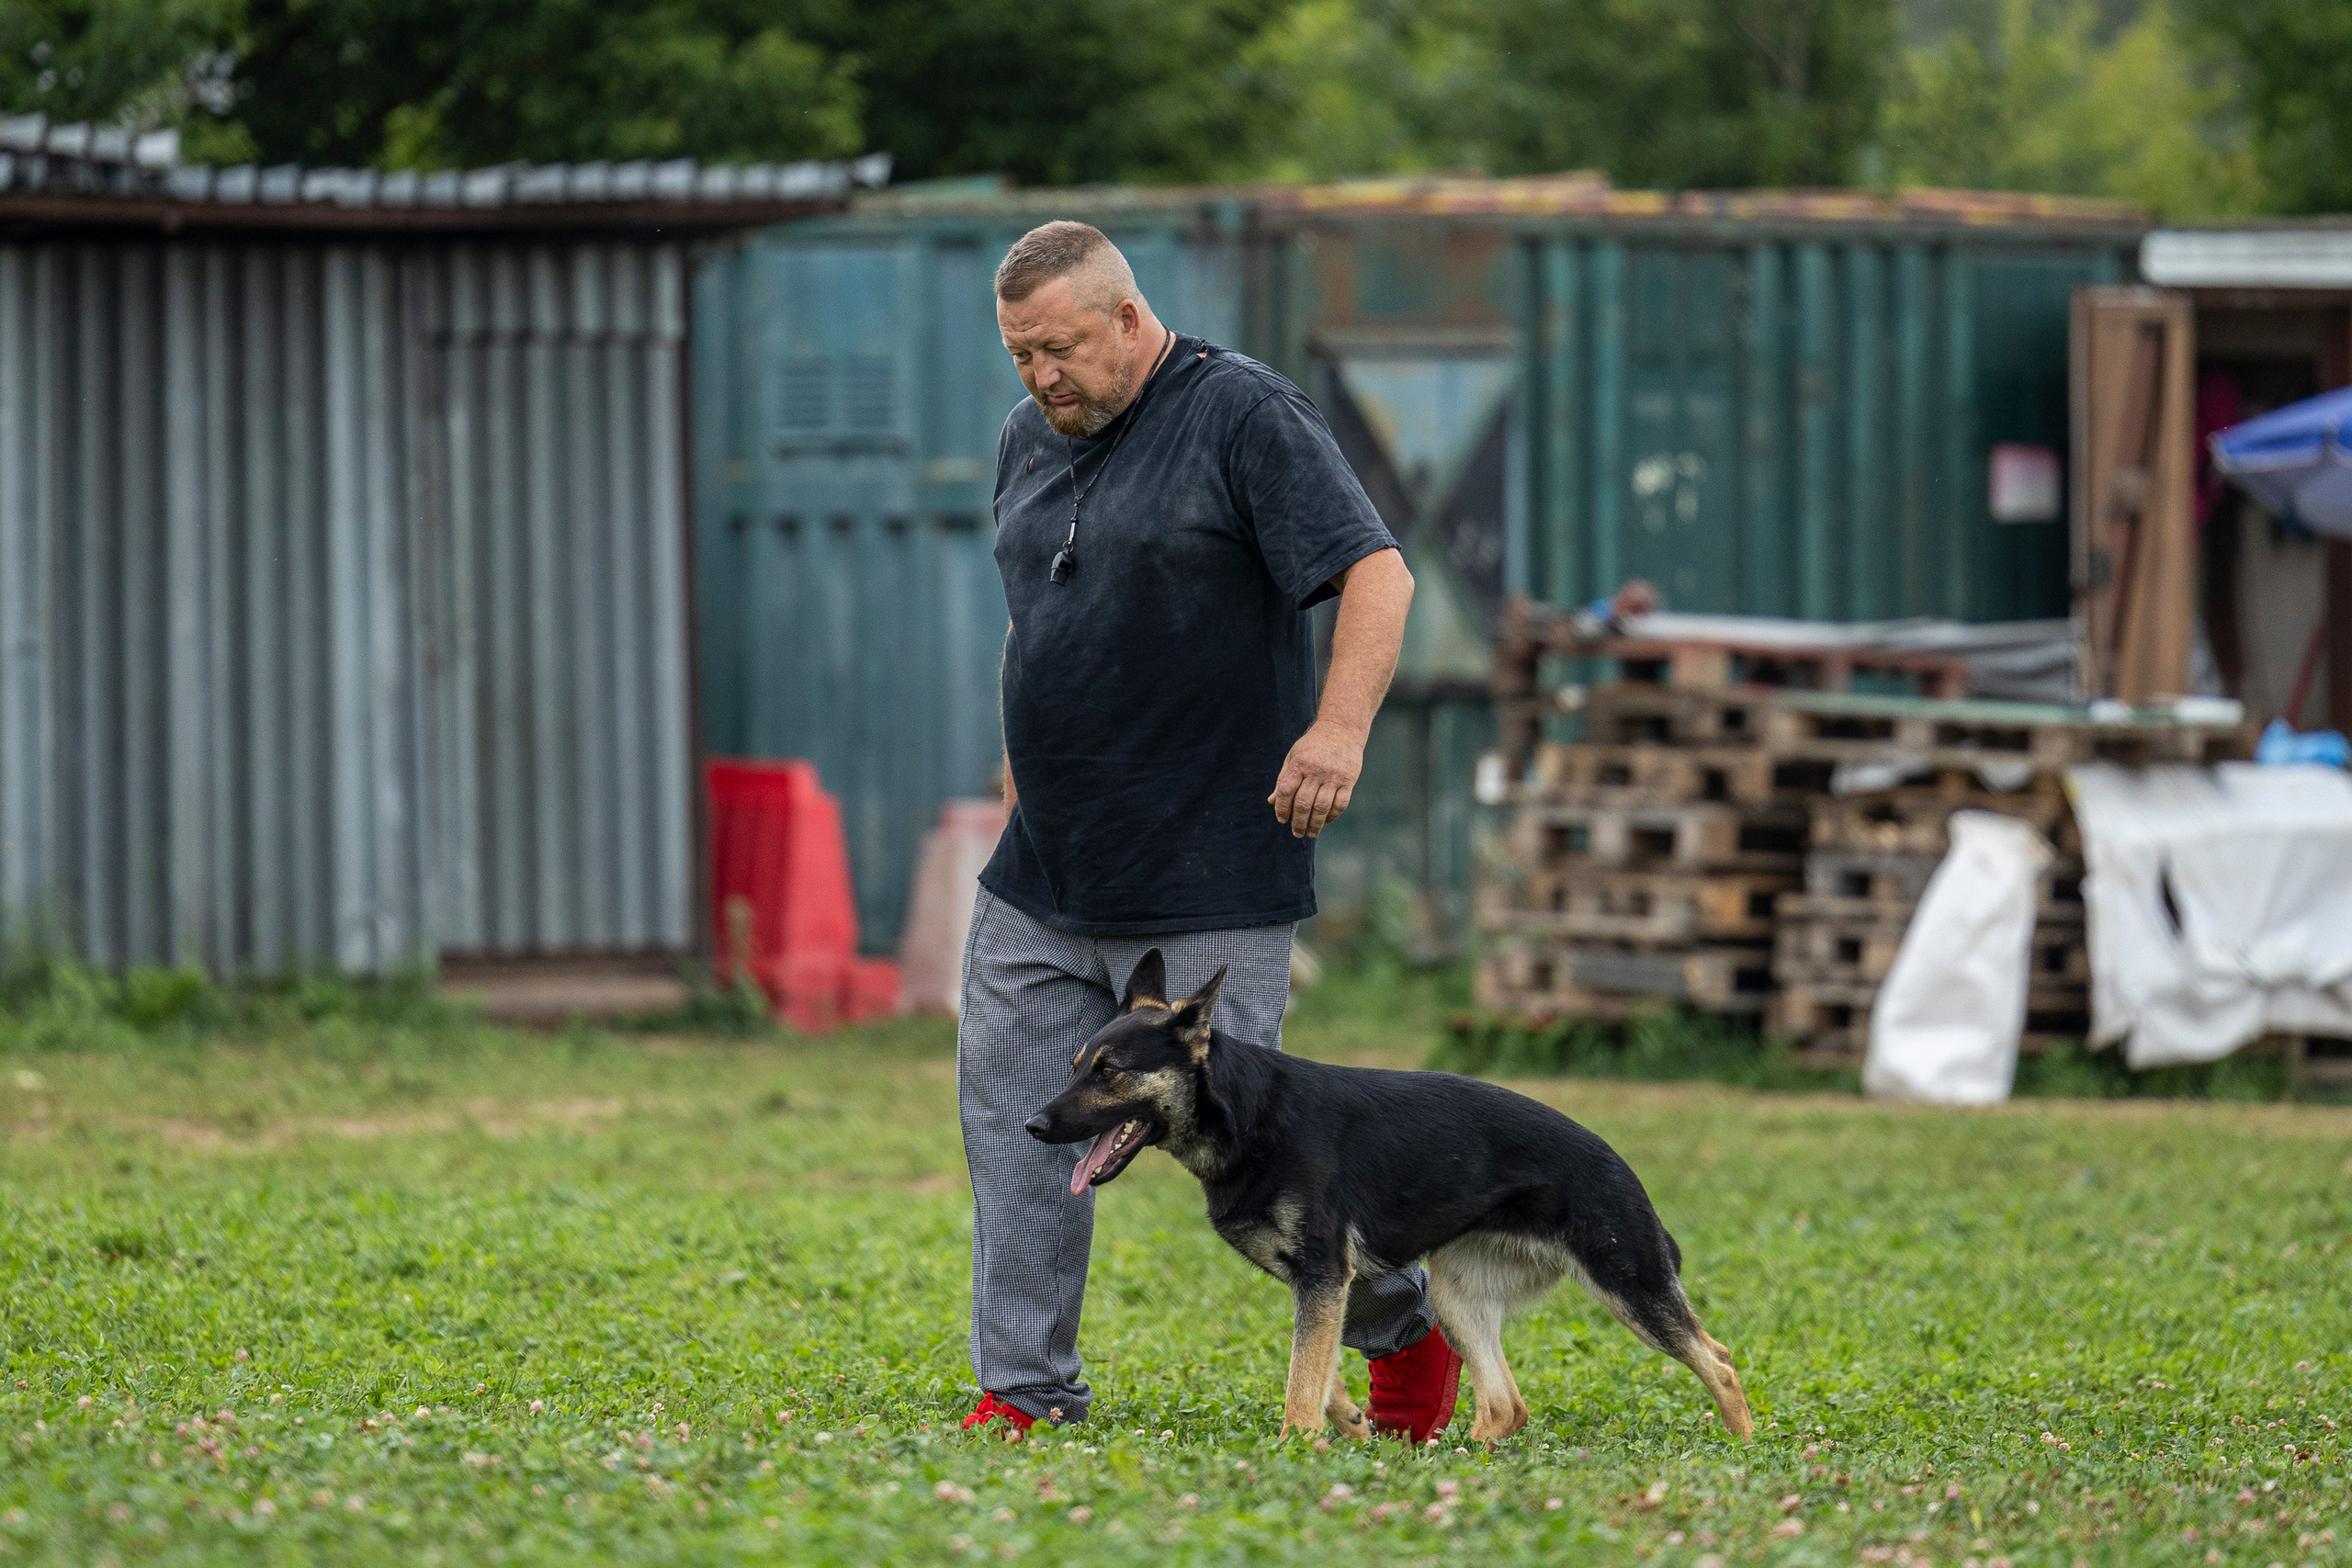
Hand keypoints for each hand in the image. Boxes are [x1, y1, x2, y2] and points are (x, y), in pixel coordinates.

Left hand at [1269, 720, 1363, 838]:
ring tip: (1310, 833)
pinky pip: (1340, 804)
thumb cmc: (1313, 745)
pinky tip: (1325, 822)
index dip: (1282, 808)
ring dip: (1315, 824)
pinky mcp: (1348, 780)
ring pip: (1322, 807)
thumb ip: (1283, 779)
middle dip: (1299, 822)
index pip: (1287, 791)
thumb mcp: (1294, 756)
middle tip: (1296, 833)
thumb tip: (1272, 801)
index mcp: (1299, 764)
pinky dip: (1332, 816)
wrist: (1341, 729)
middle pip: (1304, 803)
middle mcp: (1316, 771)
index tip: (1281, 819)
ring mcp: (1334, 776)